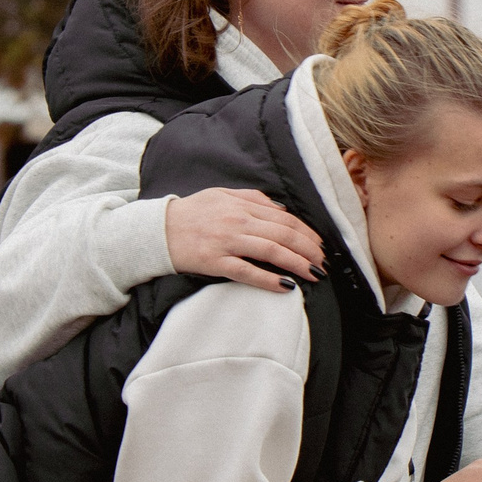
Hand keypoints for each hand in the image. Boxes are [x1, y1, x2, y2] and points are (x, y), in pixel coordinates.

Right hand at [164, 187, 326, 292]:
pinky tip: (287, 286)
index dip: (306, 232)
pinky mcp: (215, 262)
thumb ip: (252, 198)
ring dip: (297, 263)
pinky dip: (269, 280)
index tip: (320, 245)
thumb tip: (280, 208)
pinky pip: (248, 272)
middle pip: (283, 234)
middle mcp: (237, 221)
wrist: (158, 230)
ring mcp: (227, 242)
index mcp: (241, 204)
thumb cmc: (192, 213)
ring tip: (314, 274)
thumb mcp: (222, 195)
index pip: (284, 218)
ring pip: (271, 251)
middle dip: (309, 249)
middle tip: (323, 262)